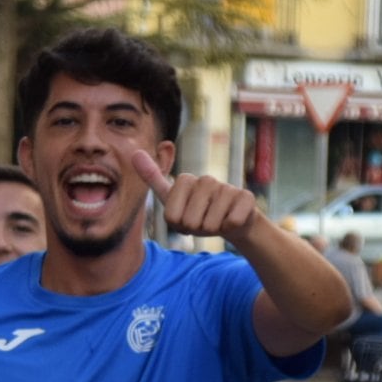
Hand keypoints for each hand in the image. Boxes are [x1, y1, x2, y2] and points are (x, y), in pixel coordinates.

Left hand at [132, 149, 257, 243]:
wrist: (229, 220)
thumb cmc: (197, 211)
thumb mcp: (171, 197)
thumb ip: (153, 177)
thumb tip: (135, 153)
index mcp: (185, 180)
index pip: (172, 217)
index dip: (178, 225)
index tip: (183, 217)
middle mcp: (206, 180)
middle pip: (190, 221)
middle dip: (195, 229)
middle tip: (201, 221)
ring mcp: (227, 187)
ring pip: (211, 223)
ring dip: (213, 228)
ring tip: (216, 220)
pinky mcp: (246, 197)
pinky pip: (232, 221)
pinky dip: (230, 227)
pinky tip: (232, 218)